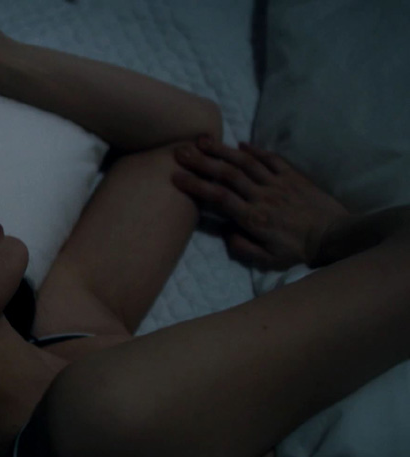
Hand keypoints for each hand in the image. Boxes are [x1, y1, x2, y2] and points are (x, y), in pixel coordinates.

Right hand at [171, 137, 350, 269]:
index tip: (176, 177)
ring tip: (202, 140)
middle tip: (181, 151)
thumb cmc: (300, 251)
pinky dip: (255, 150)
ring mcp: (278, 183)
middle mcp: (263, 196)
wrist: (337, 236)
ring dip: (222, 150)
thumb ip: (243, 248)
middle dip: (202, 161)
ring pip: (246, 163)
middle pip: (227, 175)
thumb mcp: (269, 261)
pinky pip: (272, 159)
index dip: (196, 185)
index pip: (219, 197)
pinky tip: (240, 144)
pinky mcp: (293, 176)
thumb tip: (225, 233)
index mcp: (254, 218)